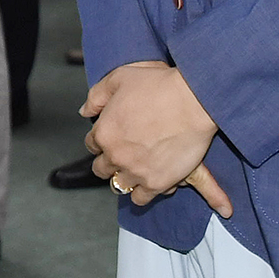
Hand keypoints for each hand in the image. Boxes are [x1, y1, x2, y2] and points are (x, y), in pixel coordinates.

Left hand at [81, 61, 230, 216]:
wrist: (193, 100)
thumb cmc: (158, 86)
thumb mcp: (119, 78)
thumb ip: (97, 96)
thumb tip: (85, 111)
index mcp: (103, 132)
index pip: (91, 144)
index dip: (101, 140)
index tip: (112, 138)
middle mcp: (115, 155)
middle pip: (102, 168)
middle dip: (109, 162)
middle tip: (123, 155)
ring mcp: (135, 171)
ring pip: (119, 185)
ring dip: (124, 178)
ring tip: (134, 171)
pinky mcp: (156, 183)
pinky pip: (140, 199)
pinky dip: (142, 193)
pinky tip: (148, 183)